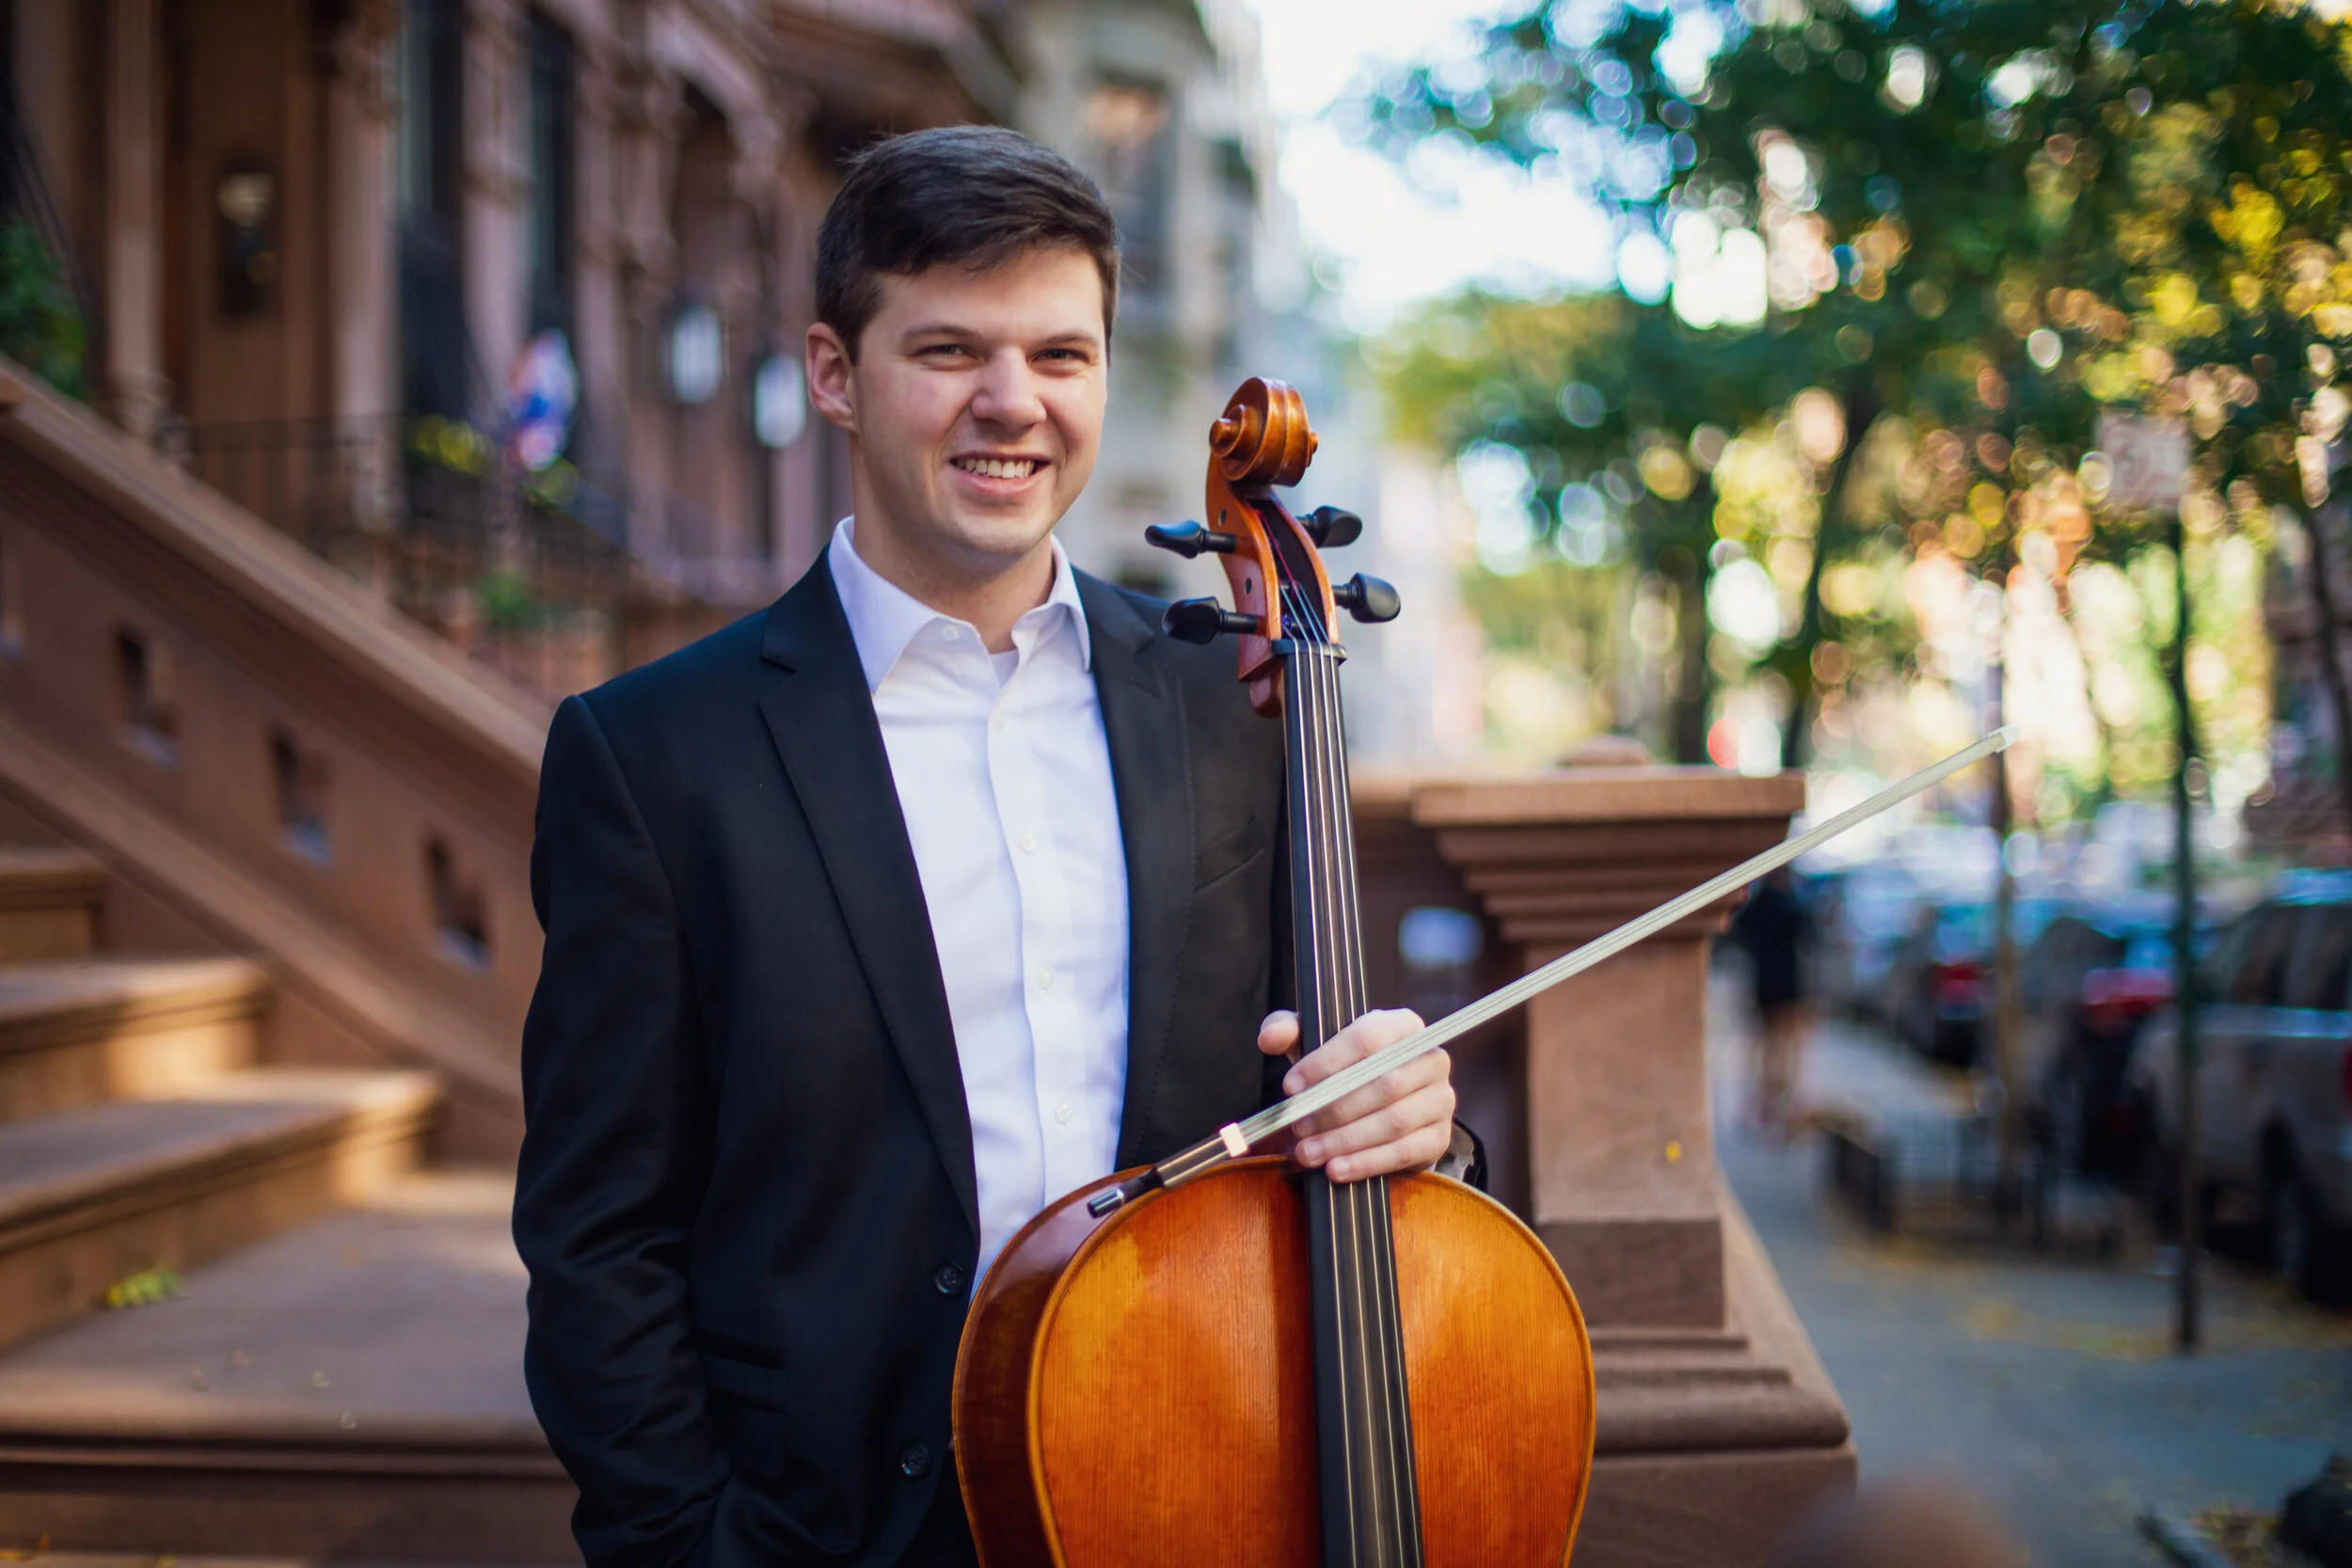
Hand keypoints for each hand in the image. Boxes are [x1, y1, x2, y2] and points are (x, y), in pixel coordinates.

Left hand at [1256, 1008, 1453, 1182]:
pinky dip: (1366, 1163)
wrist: (1378, 1108)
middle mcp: (1431, 1058)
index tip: (1292, 1086)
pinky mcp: (1439, 1137)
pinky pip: (1404, 1152)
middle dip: (1334, 1109)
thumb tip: (1271, 1037)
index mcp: (1403, 1026)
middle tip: (1298, 1127)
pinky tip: (1335, 1170)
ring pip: (1393, 1121)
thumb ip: (1288, 1031)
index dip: (1327, 1062)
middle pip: (1383, 1083)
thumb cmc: (1345, 1068)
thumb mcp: (1315, 1043)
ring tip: (1308, 1153)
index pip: (1367, 1038)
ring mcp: (1441, 1099)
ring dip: (1345, 1140)